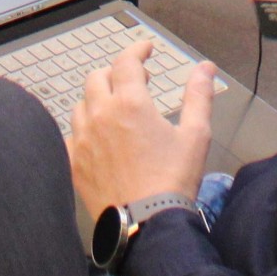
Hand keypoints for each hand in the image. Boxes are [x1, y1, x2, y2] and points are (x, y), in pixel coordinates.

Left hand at [67, 40, 218, 218]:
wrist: (147, 225)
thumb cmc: (173, 181)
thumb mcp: (195, 136)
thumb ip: (199, 96)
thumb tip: (205, 68)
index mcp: (130, 103)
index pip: (127, 61)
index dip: (137, 50)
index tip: (145, 49)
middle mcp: (101, 113)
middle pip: (98, 77)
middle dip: (116, 74)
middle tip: (134, 83)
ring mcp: (83, 137)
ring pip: (81, 103)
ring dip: (97, 100)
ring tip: (116, 111)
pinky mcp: (74, 160)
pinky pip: (71, 134)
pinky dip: (83, 130)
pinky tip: (96, 139)